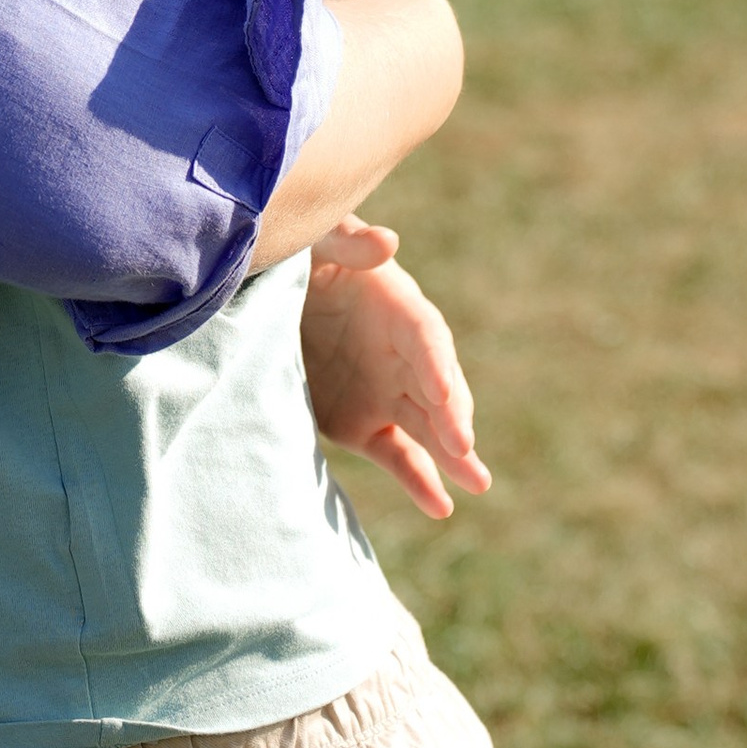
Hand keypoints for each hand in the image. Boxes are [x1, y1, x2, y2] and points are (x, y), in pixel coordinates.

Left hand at [300, 225, 487, 521]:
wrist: (268, 297)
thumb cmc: (302, 256)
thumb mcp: (317, 239)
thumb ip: (346, 242)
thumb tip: (387, 242)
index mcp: (397, 306)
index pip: (425, 337)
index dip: (435, 364)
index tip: (442, 393)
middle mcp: (403, 355)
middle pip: (437, 388)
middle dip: (451, 418)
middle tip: (463, 447)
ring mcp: (388, 393)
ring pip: (429, 429)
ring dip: (453, 456)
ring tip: (478, 484)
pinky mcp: (365, 425)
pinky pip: (400, 456)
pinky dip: (419, 481)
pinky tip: (441, 508)